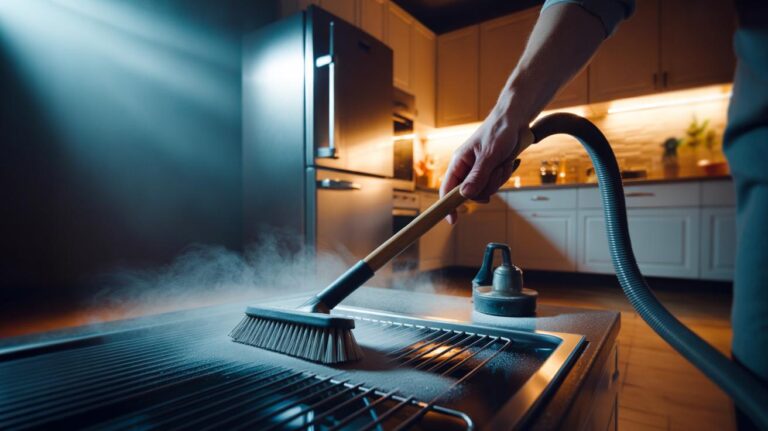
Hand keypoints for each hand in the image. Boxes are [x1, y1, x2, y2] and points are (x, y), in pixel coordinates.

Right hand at [439, 107, 524, 223]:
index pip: (447, 189)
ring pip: (486, 189)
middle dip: (487, 186)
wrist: (515, 119)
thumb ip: (477, 176)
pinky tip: (507, 162)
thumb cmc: (499, 131)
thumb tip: (466, 195)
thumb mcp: (489, 155)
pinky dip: (503, 175)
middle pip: (471, 193)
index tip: (453, 221)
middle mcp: (466, 167)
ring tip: (504, 162)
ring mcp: (479, 169)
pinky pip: (495, 183)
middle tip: (496, 171)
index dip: (448, 206)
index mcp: (459, 162)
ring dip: (498, 179)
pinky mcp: (490, 170)